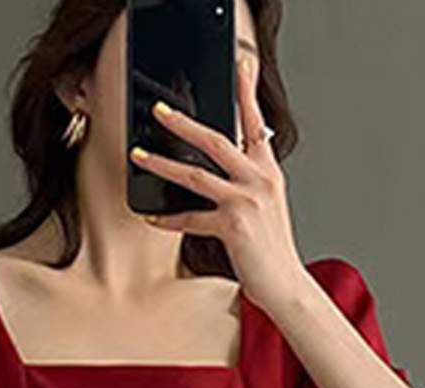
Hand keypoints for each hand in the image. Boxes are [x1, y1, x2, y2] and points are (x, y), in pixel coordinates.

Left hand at [130, 53, 307, 315]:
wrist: (286, 285)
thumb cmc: (272, 248)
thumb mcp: (267, 205)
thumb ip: (249, 180)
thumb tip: (219, 165)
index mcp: (268, 172)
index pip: (257, 123)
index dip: (247, 93)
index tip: (240, 65)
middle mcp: (259, 181)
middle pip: (216, 140)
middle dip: (184, 122)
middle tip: (160, 110)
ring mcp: (246, 202)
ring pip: (195, 173)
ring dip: (162, 163)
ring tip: (139, 154)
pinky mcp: (233, 226)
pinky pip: (191, 217)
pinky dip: (168, 219)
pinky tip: (150, 216)